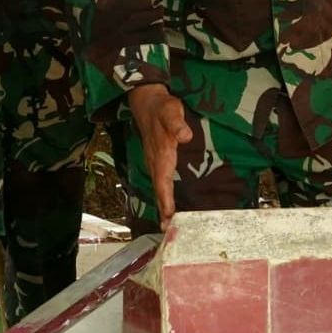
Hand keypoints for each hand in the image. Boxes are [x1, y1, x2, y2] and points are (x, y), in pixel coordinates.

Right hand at [126, 84, 193, 225]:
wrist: (146, 101)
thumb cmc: (161, 107)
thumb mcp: (171, 111)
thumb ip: (177, 123)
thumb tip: (185, 136)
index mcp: (160, 154)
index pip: (163, 181)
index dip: (166, 199)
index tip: (168, 217)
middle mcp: (155, 162)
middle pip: (159, 190)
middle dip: (163, 210)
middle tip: (168, 230)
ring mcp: (154, 162)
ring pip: (159, 188)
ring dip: (163, 206)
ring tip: (168, 225)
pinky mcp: (157, 160)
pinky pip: (160, 182)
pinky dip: (164, 196)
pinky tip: (169, 205)